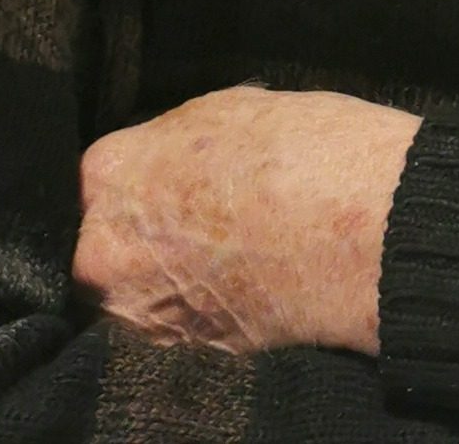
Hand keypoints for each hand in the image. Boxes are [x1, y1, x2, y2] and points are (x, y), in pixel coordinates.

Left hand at [73, 85, 421, 356]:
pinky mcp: (186, 352)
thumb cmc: (306, 151)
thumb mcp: (228, 106)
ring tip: (226, 249)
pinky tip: (244, 276)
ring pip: (135, 289)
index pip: (95, 178)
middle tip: (196, 215)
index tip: (166, 178)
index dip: (137, 176)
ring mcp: (142, 311)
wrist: (363, 230)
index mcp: (110, 176)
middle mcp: (106, 251)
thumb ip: (173, 138)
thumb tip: (168, 157)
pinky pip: (176, 322)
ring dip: (166, 273)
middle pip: (103, 241)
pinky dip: (200, 304)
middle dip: (141, 231)